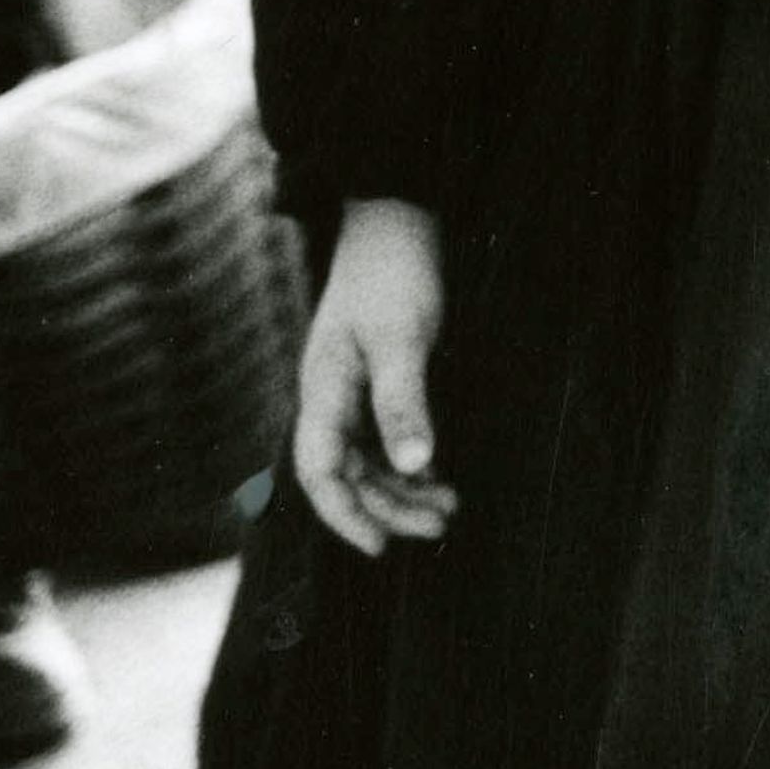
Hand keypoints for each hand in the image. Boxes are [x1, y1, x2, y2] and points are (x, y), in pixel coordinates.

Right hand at [296, 199, 455, 555]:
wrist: (395, 221)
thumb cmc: (394, 274)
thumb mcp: (402, 338)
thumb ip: (404, 403)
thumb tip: (412, 467)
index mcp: (323, 390)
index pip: (319, 472)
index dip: (345, 516)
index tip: (381, 548)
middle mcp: (330, 398)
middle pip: (347, 475)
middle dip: (390, 508)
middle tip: (443, 523)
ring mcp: (350, 392)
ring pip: (368, 461)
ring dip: (403, 489)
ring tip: (450, 507)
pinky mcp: (373, 382)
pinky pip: (382, 439)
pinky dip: (408, 462)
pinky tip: (439, 472)